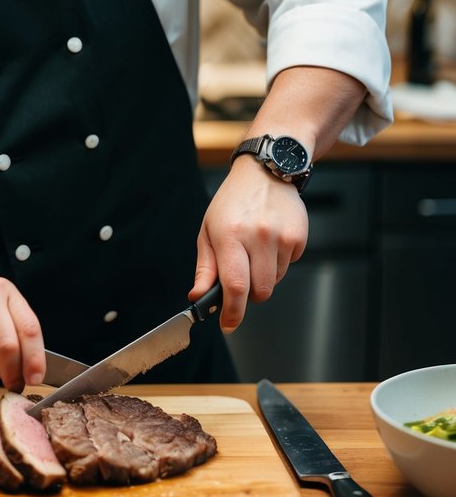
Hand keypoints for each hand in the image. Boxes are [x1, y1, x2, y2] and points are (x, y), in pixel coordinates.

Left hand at [189, 154, 307, 331]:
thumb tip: (198, 297)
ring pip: (275, 281)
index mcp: (231, 235)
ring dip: (264, 276)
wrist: (264, 172)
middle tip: (241, 275)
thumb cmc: (232, 203)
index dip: (232, 312)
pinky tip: (270, 240)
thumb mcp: (209, 231)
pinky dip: (279, 262)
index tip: (228, 323)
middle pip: (260, 291)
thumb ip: (205, 267)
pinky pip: (289, 266)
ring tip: (256, 250)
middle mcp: (258, 236)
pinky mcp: (298, 237)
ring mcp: (281, 237)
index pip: (235, 286)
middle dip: (249, 294)